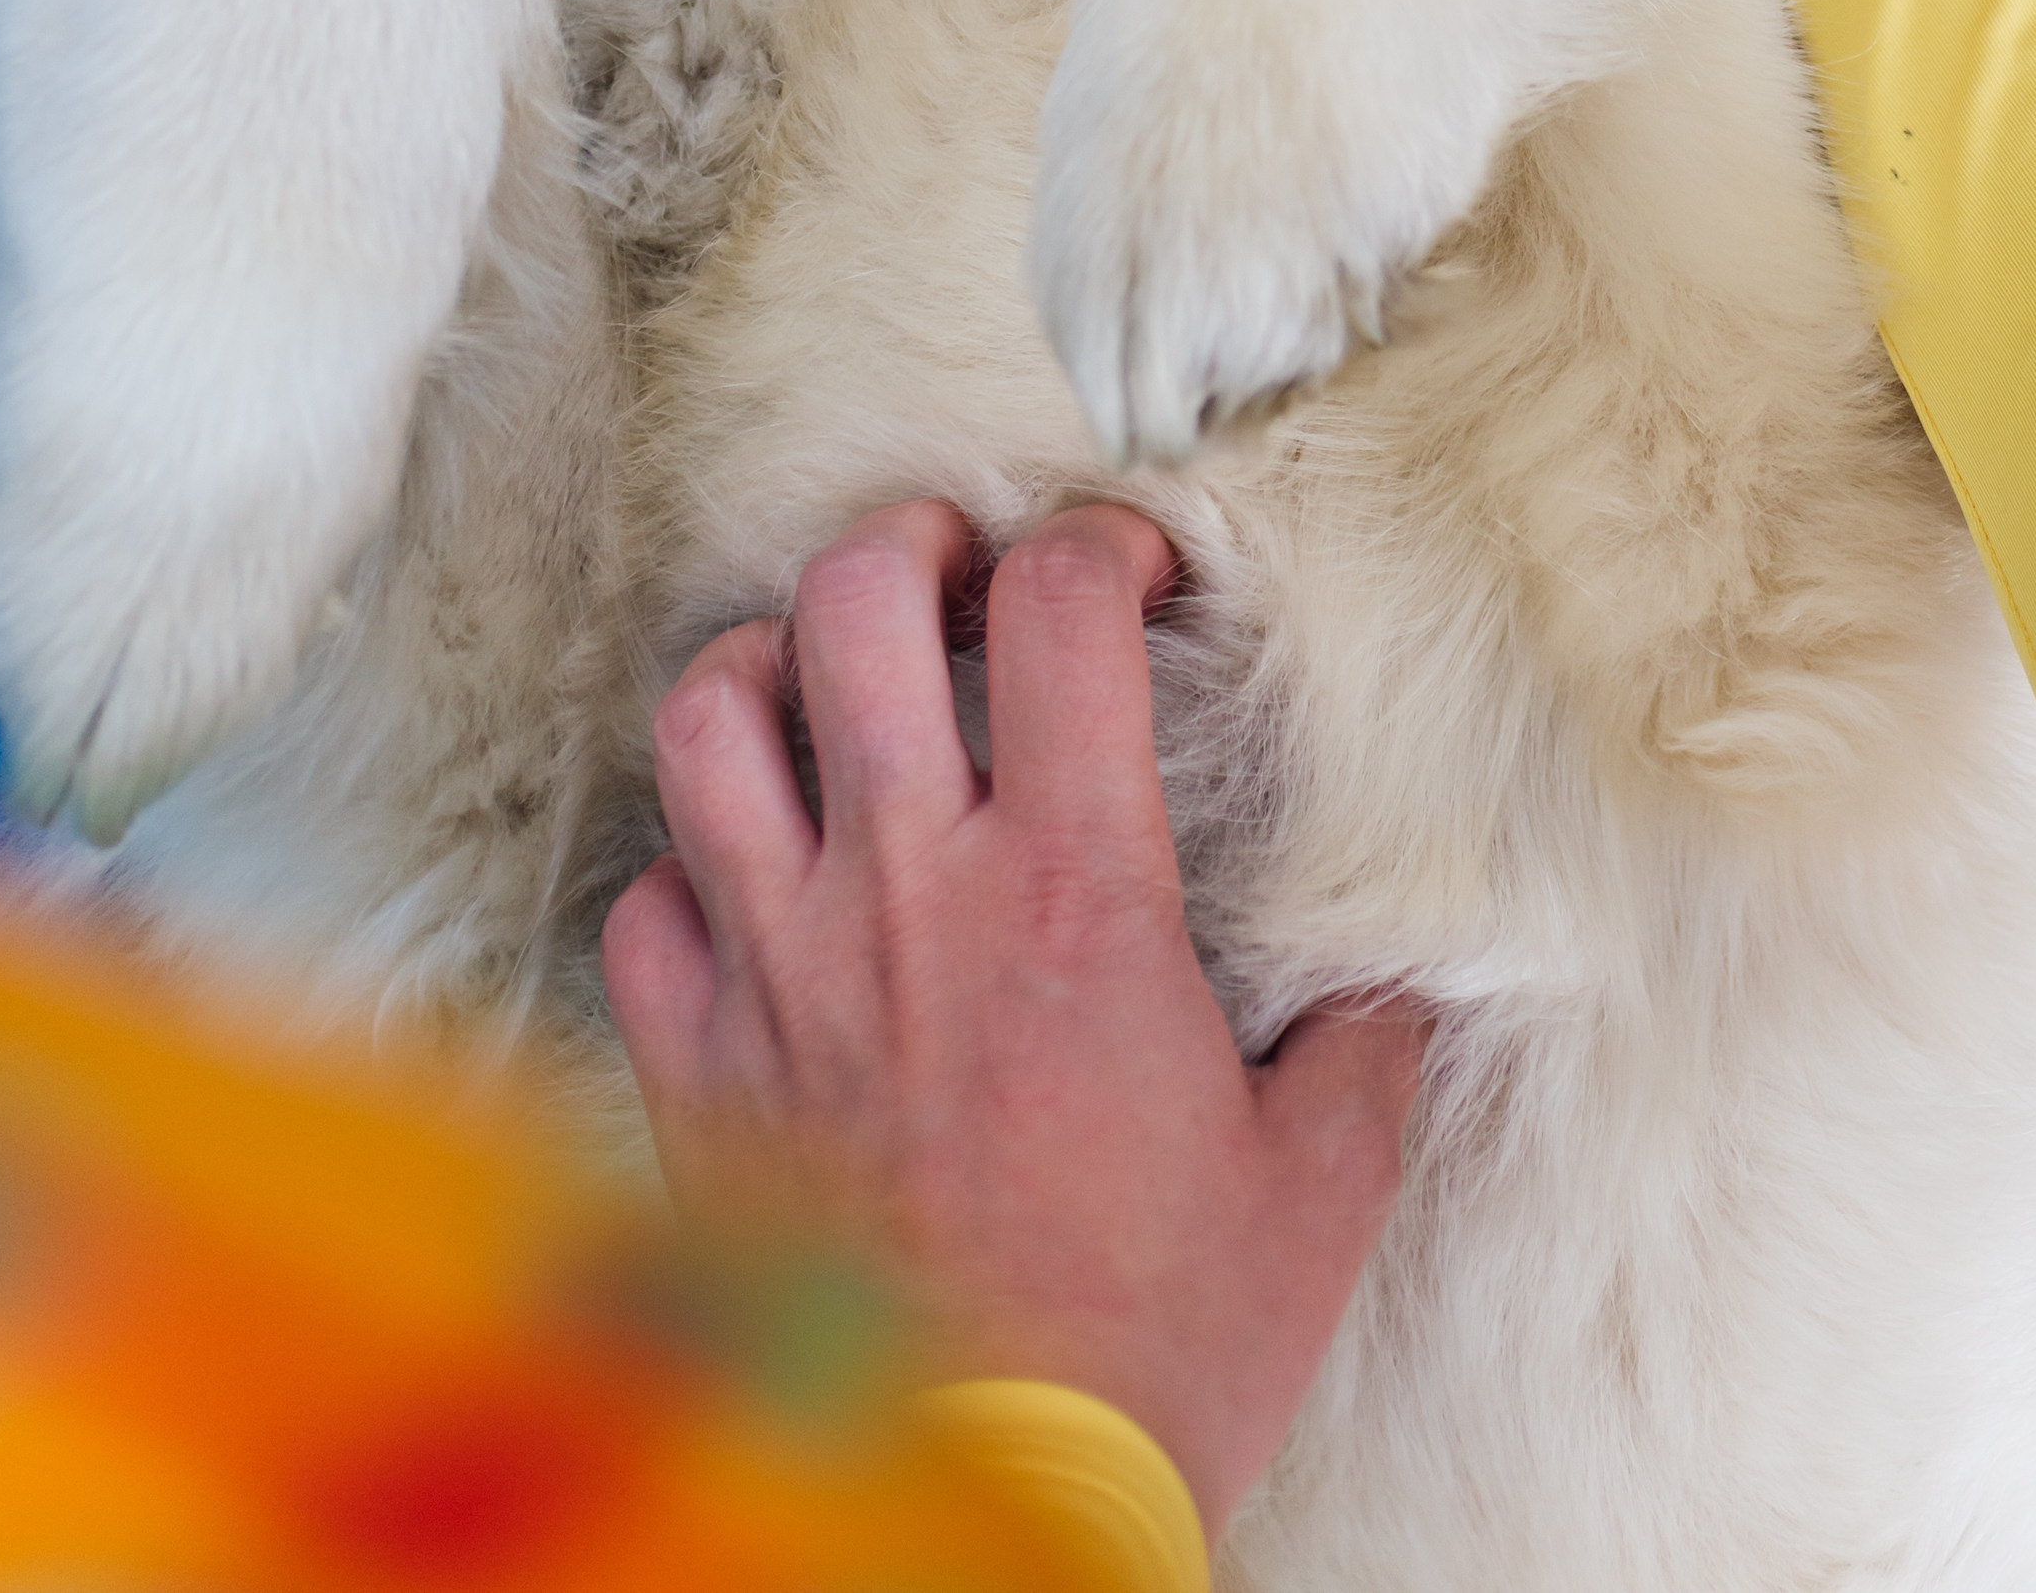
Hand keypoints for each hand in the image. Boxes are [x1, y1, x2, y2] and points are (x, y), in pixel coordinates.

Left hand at [601, 499, 1426, 1535]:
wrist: (989, 1493)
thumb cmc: (1158, 1348)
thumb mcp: (1314, 1186)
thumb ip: (1359, 1046)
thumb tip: (1391, 978)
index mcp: (1074, 892)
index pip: (1061, 609)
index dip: (1100, 542)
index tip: (1130, 570)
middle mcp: (907, 893)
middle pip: (852, 603)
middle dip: (908, 544)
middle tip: (955, 572)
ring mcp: (780, 972)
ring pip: (706, 718)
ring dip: (764, 666)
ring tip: (821, 683)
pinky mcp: (694, 1068)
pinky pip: (643, 902)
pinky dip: (684, 869)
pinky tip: (748, 887)